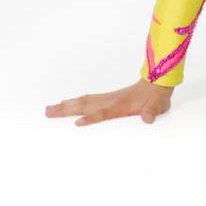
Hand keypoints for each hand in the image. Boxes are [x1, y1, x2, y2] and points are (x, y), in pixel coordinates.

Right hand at [44, 79, 172, 126]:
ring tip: (50, 108)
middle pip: (85, 105)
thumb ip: (152, 112)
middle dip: (66, 110)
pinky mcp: (108, 98)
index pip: (103, 112)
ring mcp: (108, 98)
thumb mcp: (157, 106)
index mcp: (120, 104)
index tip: (77, 124)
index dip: (91, 119)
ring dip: (67, 105)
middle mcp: (110, 100)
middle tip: (48, 112)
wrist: (157, 82)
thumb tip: (148, 119)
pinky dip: (76, 101)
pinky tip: (68, 104)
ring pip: (83, 101)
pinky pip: (88, 100)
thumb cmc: (156, 97)